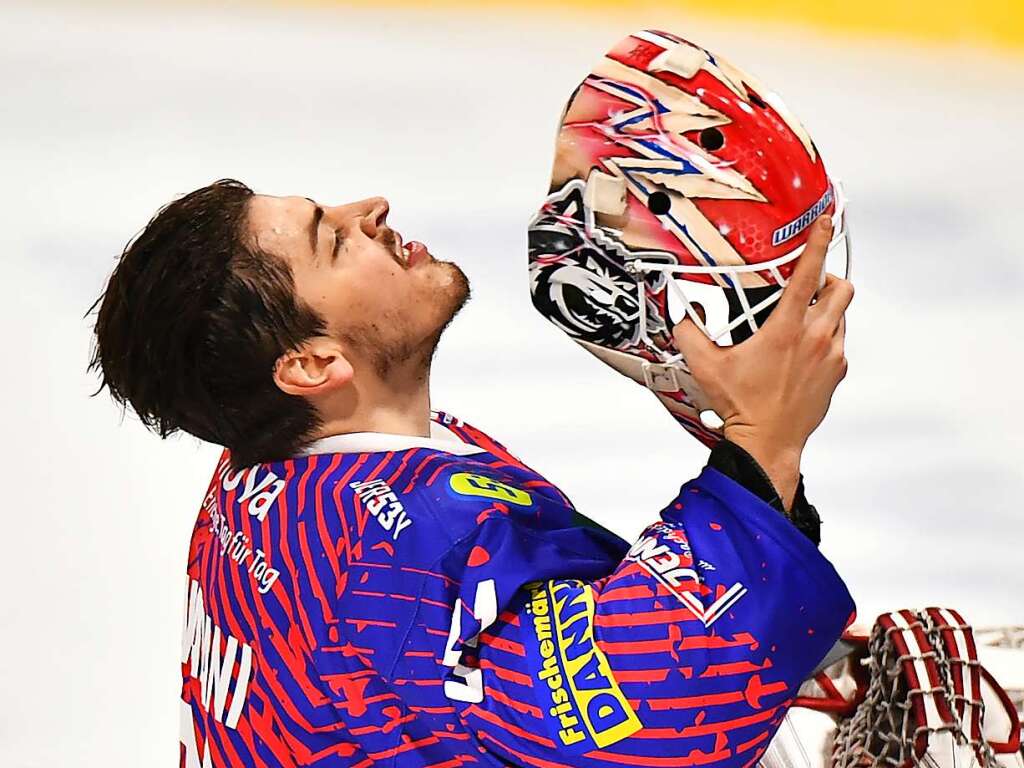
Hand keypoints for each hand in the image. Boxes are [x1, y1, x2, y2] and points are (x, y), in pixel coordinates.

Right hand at [672, 216, 853, 509]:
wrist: (767, 444)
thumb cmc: (741, 407)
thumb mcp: (706, 366)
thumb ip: (689, 333)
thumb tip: (681, 313)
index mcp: (786, 329)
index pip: (808, 274)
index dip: (817, 242)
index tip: (823, 222)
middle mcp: (816, 338)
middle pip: (841, 288)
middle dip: (827, 279)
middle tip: (807, 285)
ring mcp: (831, 356)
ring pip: (842, 315)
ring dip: (826, 310)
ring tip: (801, 321)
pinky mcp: (837, 374)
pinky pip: (838, 343)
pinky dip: (825, 338)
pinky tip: (801, 352)